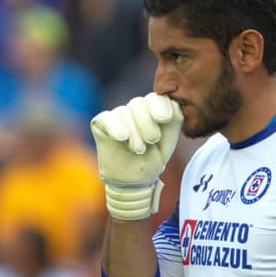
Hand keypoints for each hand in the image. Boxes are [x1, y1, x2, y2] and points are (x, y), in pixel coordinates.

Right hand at [90, 93, 182, 220]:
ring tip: (138, 150)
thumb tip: (173, 101)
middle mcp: (134, 109)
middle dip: (146, 123)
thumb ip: (175, 119)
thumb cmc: (153, 158)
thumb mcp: (169, 139)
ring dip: (133, 133)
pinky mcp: (100, 124)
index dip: (159, 105)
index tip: (164, 119)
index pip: (155, 97)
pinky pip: (106, 118)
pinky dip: (114, 126)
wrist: (136, 180)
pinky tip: (122, 138)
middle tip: (151, 142)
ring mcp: (117, 115)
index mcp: (152, 108)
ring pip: (123, 113)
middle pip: (138, 103)